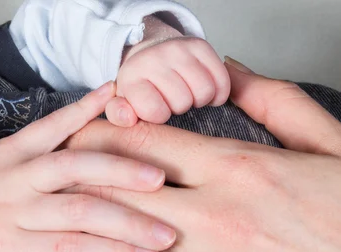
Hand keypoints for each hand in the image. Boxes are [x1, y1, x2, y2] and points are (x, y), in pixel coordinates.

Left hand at [0, 82, 176, 251]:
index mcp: (5, 244)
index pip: (69, 251)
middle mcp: (17, 205)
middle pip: (80, 212)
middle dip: (128, 222)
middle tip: (168, 230)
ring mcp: (16, 170)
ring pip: (72, 167)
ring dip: (115, 171)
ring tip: (155, 176)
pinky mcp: (13, 144)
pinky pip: (50, 125)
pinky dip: (80, 110)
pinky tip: (111, 96)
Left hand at [105, 17, 229, 126]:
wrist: (153, 53)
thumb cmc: (143, 87)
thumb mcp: (124, 103)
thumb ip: (119, 115)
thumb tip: (127, 118)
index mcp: (132, 76)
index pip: (156, 111)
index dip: (160, 116)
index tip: (156, 108)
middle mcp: (154, 58)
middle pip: (183, 101)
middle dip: (180, 107)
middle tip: (173, 100)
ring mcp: (178, 48)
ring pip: (204, 91)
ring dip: (200, 99)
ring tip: (188, 95)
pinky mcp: (200, 45)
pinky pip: (221, 80)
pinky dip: (218, 92)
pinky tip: (205, 90)